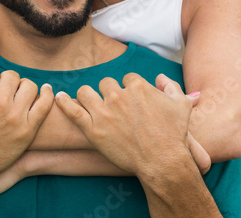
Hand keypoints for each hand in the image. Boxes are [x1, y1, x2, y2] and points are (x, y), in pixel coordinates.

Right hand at [0, 61, 53, 185]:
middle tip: (1, 92)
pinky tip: (46, 90)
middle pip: (11, 76)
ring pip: (28, 86)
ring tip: (17, 95)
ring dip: (22, 87)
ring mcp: (15, 116)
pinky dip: (48, 94)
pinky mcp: (28, 129)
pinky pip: (44, 104)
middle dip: (5, 82)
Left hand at [55, 73, 193, 180]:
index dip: (128, 89)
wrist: (163, 162)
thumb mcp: (181, 106)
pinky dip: (64, 102)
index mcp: (137, 86)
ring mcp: (104, 112)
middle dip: (109, 92)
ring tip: (92, 105)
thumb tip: (160, 78)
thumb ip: (171, 87)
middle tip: (114, 108)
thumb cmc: (174, 135)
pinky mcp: (93, 129)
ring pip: (86, 92)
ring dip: (89, 97)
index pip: (126, 78)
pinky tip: (58, 97)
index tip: (131, 101)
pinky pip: (73, 110)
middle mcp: (118, 95)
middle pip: (105, 83)